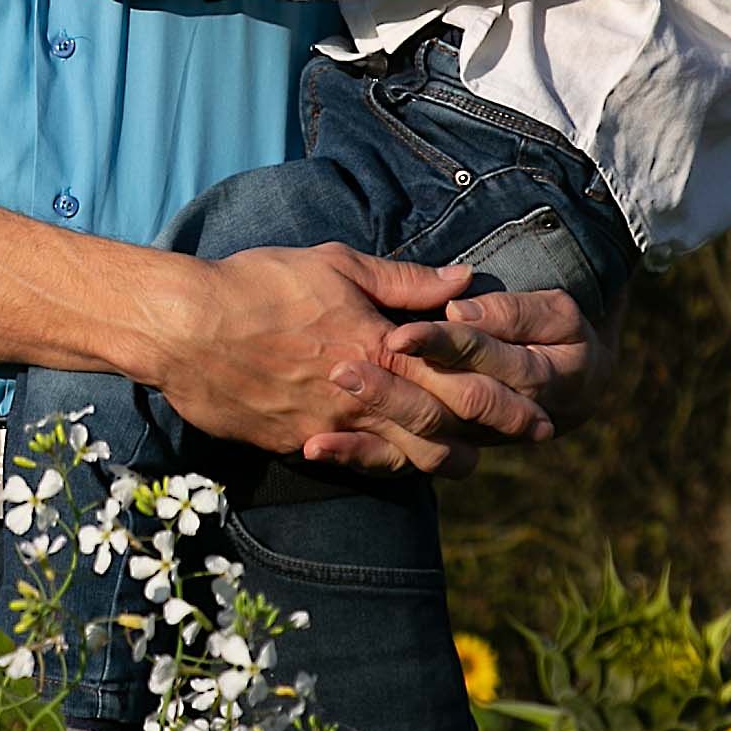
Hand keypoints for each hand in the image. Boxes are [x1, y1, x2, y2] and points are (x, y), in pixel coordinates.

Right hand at [149, 245, 559, 470]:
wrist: (186, 328)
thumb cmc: (259, 284)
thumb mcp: (336, 265)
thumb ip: (405, 280)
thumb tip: (463, 282)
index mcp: (382, 347)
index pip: (463, 383)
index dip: (509, 400)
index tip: (544, 410)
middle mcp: (366, 396)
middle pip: (448, 431)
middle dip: (497, 435)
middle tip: (534, 436)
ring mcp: (333, 426)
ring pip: (409, 458)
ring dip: (448, 461)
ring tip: (471, 460)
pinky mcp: (298, 443)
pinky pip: (357, 464)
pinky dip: (388, 466)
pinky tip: (400, 461)